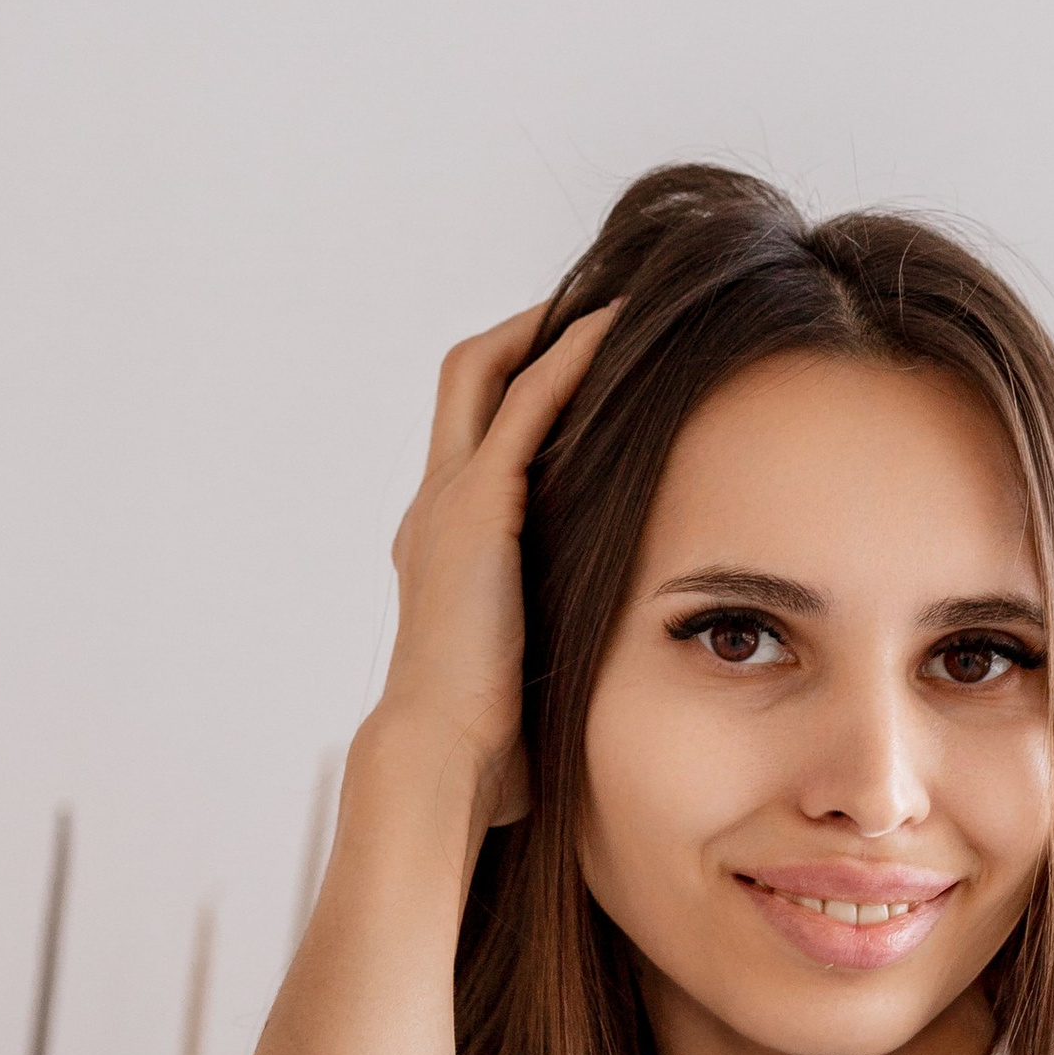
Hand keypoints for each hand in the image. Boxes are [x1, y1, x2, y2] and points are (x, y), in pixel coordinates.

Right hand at [375, 300, 616, 832]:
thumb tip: (603, 665)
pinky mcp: (477, 506)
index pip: (475, 431)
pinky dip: (570, 357)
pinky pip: (527, 405)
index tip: (582, 360)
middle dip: (525, 330)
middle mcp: (435, 506)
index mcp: (442, 542)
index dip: (520, 383)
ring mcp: (449, 500)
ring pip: (486, 371)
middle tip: (595, 304)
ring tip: (613, 299)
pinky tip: (618, 329)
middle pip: (466, 377)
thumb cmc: (486, 740)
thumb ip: (548, 639)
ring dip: (547, 326)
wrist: (442, 755)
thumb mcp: (523, 668)